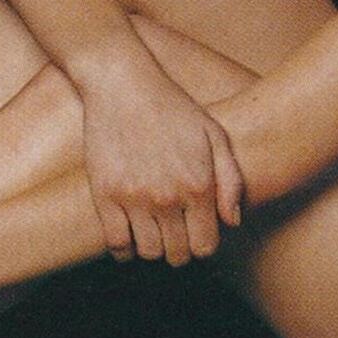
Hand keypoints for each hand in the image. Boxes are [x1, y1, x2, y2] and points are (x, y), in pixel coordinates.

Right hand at [77, 51, 244, 263]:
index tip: (196, 229)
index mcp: (198, 183)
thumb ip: (231, 179)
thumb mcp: (214, 133)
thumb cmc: (173, 106)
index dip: (204, 242)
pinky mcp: (105, 195)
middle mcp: (167, 196)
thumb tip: (233, 222)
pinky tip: (130, 230)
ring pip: (148, 253)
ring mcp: (134, 197)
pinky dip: (124, 247)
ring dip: (153, 246)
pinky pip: (116, 244)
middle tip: (175, 228)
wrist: (123, 83)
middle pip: (177, 255)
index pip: (206, 246)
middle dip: (180, 247)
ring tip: (154, 227)